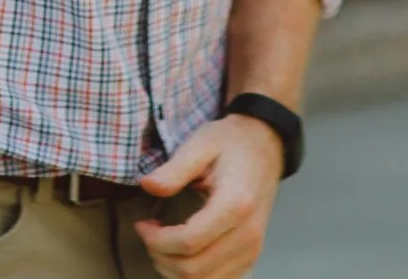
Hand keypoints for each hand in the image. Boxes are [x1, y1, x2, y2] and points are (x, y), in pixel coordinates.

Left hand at [133, 113, 283, 278]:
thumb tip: (148, 186)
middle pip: (194, 269)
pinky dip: (194, 276)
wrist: (264, 145)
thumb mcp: (200, 144)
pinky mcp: (252, 256)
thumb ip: (174, 168)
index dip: (157, 241)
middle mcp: (248, 233)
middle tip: (149, 235)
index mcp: (235, 204)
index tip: (142, 225)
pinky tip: (181, 255)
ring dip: (175, 270)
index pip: (189, 242)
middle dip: (161, 257)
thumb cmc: (230, 142)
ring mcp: (252, 248)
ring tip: (162, 246)